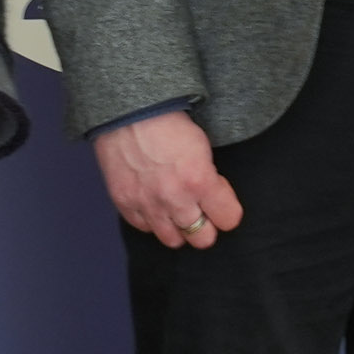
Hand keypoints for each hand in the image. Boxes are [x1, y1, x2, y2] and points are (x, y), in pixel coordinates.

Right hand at [93, 107, 241, 251]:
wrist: (129, 113)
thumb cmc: (169, 124)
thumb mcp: (203, 148)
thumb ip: (210, 179)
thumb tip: (213, 199)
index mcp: (200, 182)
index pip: (229, 219)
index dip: (228, 210)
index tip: (221, 200)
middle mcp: (175, 199)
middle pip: (202, 239)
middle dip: (206, 227)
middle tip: (202, 212)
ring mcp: (148, 204)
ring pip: (172, 240)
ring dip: (179, 228)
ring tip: (178, 211)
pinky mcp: (125, 203)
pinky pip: (144, 228)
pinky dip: (152, 220)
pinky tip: (155, 204)